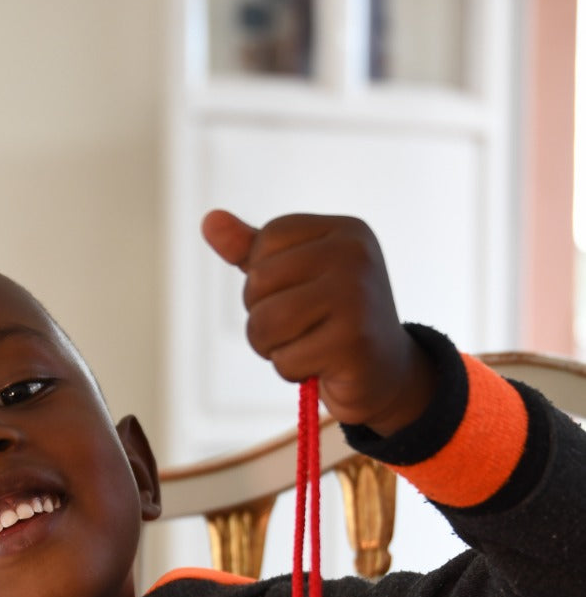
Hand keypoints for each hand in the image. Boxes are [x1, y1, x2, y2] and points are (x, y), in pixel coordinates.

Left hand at [201, 210, 434, 435]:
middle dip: (263, 315)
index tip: (297, 294)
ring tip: (302, 346)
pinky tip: (320, 366)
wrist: (386, 375)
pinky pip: (286, 359)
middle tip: (299, 328)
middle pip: (260, 281)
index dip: (264, 277)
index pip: (267, 240)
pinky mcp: (352, 343)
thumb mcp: (296, 278)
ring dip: (272, 346)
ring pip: (266, 321)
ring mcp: (356, 298)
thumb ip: (254, 251)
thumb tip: (209, 221)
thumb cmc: (333, 323)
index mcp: (344, 231)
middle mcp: (354, 256)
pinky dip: (292, 370)